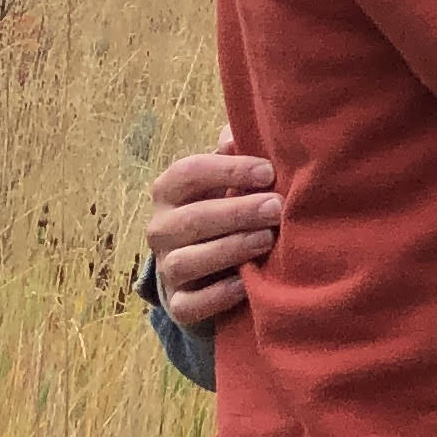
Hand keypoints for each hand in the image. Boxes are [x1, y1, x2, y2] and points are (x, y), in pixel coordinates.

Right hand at [147, 126, 280, 327]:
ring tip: (266, 240)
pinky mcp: (178, 303)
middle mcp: (160, 229)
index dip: (227, 170)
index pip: (187, 173)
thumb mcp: (224, 179)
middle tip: (275, 208)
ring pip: (186, 261)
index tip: (268, 172)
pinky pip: (190, 304)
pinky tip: (246, 284)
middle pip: (190, 219)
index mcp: (169, 191)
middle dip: (236, 213)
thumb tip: (233, 132)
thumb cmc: (221, 207)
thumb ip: (231, 155)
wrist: (205, 265)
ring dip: (229, 249)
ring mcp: (167, 268)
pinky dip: (217, 296)